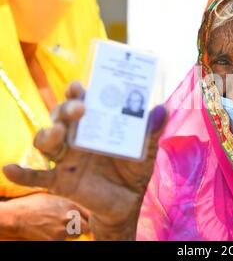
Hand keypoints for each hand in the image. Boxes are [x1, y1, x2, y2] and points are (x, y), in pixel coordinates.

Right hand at [3, 82, 167, 239]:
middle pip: (61, 117)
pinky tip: (10, 169)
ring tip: (57, 132)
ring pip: (46, 141)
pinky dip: (22, 173)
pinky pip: (36, 176)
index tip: (80, 86)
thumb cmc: (133, 167)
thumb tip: (162, 109)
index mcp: (95, 123)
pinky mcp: (60, 180)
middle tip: (79, 108)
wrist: (127, 200)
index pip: (80, 101)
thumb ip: (151, 130)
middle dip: (66, 110)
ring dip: (47, 134)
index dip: (76, 92)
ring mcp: (66, 158)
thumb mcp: (146, 148)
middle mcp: (77, 136)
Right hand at [3, 193, 88, 240]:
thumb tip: (79, 208)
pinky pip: (63, 241)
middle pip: (86, 227)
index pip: (89, 215)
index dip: (87, 218)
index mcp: (71, 206)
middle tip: (74, 227)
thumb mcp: (55, 198)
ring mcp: (63, 230)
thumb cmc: (34, 204)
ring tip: (58, 228)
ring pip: (76, 235)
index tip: (86, 220)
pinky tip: (50, 232)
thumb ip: (69, 204)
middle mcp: (70, 218)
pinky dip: (59, 238)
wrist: (18, 216)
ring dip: (71, 233)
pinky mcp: (56, 240)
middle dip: (81, 227)